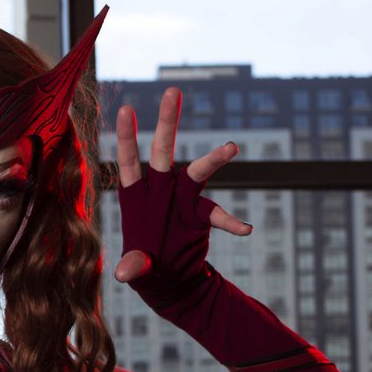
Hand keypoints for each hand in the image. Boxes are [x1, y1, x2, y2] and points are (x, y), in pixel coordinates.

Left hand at [112, 87, 249, 285]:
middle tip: (172, 90)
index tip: (126, 108)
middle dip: (167, 122)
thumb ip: (133, 266)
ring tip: (231, 148)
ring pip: (198, 172)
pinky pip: (219, 215)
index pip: (129, 163)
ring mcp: (183, 201)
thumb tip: (126, 274)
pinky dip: (232, 223)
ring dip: (214, 159)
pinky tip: (245, 230)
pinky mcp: (201, 217)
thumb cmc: (145, 268)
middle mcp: (160, 192)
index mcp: (136, 198)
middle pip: (163, 151)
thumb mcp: (136, 269)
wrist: (169, 281)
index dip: (127, 137)